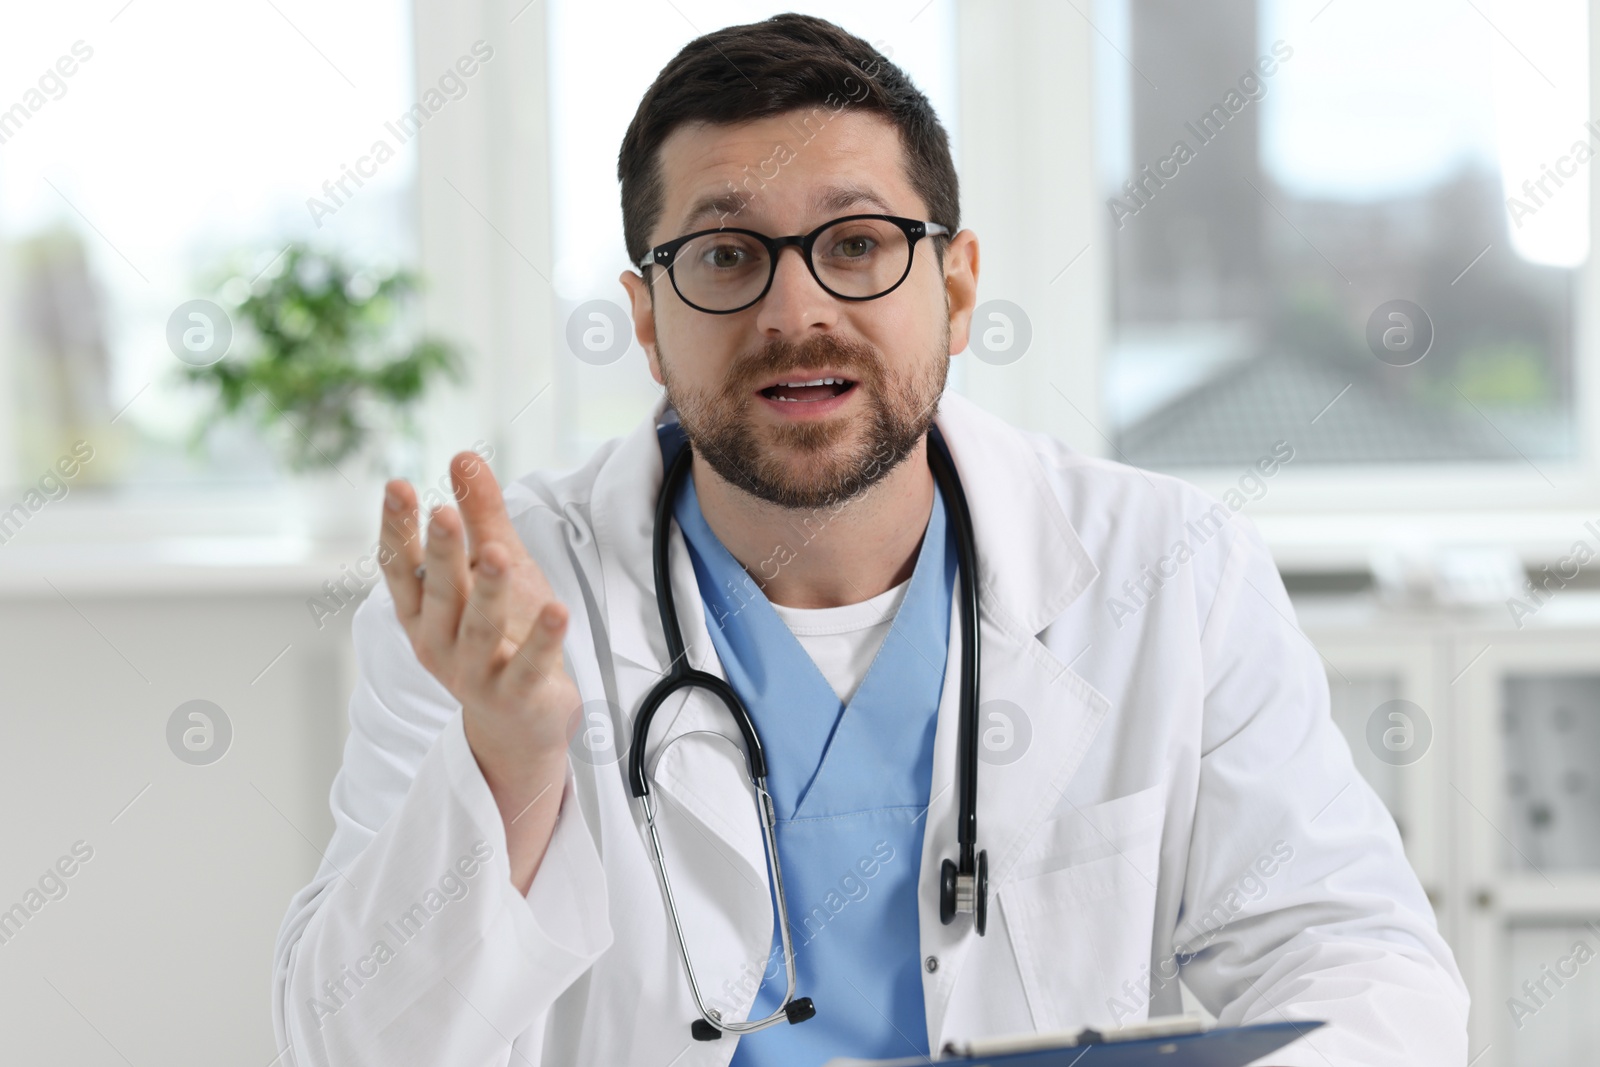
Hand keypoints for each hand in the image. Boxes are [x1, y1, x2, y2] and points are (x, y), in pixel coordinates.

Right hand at [378, 451, 576, 891]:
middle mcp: (438, 642)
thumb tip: (461, 455)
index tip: (399, 487)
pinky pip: (527, 666)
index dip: (399, 529)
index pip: (402, 567)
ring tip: (497, 553)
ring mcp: (473, 672)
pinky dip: (542, 639)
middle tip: (443, 514)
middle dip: (441, 554)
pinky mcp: (514, 695)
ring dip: (486, 591)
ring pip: (477, 627)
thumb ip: (481, 514)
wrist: (519, 723)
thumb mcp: (494, 567)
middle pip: (439, 593)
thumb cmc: (502, 633)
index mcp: (423, 611)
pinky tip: (557, 609)